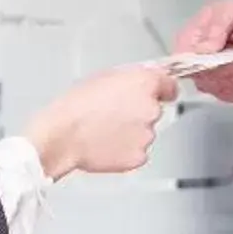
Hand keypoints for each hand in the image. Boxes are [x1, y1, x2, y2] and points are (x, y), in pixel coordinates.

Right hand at [24, 65, 176, 178]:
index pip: (169, 85)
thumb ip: (129, 78)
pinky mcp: (139, 156)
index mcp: (144, 84)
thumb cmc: (75, 106)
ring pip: (145, 132)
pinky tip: (106, 143)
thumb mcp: (102, 77)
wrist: (63, 136)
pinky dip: (125, 149)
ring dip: (131, 131)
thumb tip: (139, 81)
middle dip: (138, 112)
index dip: (162, 90)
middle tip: (113, 113)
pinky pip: (137, 151)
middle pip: (153, 109)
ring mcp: (147, 135)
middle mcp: (151, 109)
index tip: (161, 93)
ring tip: (104, 130)